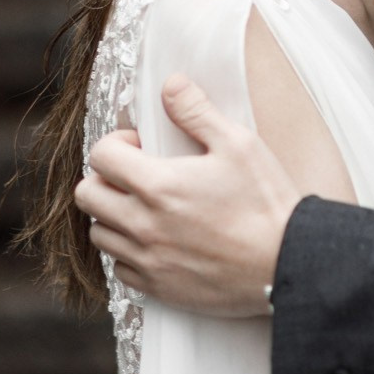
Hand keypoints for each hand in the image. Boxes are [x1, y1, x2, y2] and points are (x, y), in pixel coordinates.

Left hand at [73, 75, 300, 315]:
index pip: (100, 156)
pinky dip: (129, 252)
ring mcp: (148, 260)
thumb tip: (170, 84)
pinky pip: (119, 269)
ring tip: (145, 208)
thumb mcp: (238, 144)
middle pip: (87, 196)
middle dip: (105, 178)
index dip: (117, 142)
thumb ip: (197, 111)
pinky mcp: (158, 288)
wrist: (287, 264)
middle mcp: (143, 225)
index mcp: (158, 185)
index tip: (141, 145)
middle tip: (137, 175)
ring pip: (99, 234)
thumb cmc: (265, 202)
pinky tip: (157, 241)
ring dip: (114, 216)